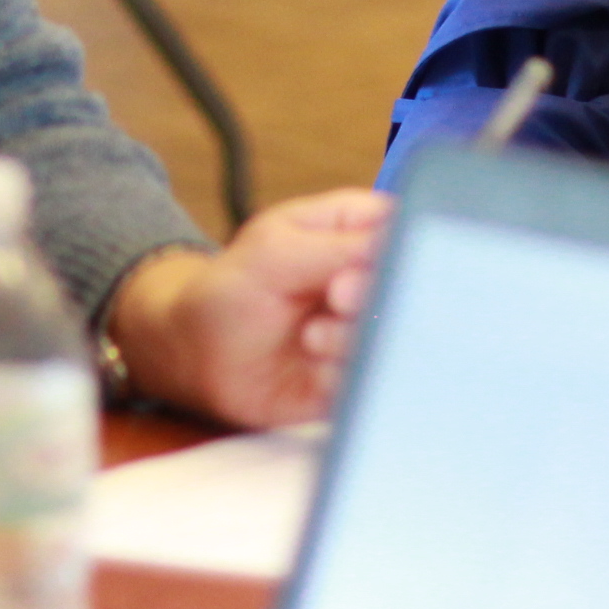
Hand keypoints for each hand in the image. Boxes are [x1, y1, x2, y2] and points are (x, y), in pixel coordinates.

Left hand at [107, 189, 392, 427]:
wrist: (196, 358)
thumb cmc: (231, 290)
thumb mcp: (274, 252)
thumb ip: (337, 247)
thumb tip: (397, 243)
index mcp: (359, 232)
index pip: (409, 228)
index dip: (399, 245)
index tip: (365, 257)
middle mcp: (373, 281)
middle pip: (412, 285)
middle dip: (374, 293)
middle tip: (336, 295)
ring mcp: (368, 330)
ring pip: (398, 335)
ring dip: (354, 337)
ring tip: (311, 336)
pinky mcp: (360, 376)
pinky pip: (376, 379)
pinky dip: (348, 376)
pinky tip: (314, 369)